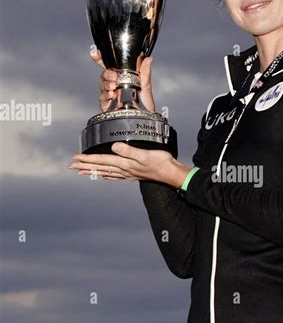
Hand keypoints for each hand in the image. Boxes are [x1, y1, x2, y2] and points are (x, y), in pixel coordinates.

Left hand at [68, 142, 190, 186]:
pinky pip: (115, 175)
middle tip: (71, 165)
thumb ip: (129, 151)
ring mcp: (128, 173)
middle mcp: (124, 170)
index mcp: (124, 164)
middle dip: (85, 166)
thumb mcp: (144, 154)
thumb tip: (114, 146)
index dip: (88, 159)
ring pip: (105, 172)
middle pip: (100, 167)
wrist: (170, 173)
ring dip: (92, 171)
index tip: (75, 158)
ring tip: (81, 171)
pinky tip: (104, 176)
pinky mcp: (133, 174)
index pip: (102, 160)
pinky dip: (106, 175)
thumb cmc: (160, 163)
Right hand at [91, 49, 155, 112]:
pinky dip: (106, 95)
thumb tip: (148, 59)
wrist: (145, 120)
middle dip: (107, 74)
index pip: (109, 65)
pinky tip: (111, 95)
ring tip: (114, 86)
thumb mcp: (146, 87)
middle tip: (115, 77)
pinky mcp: (107, 104)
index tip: (95, 53)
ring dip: (106, 84)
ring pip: (102, 85)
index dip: (100, 58)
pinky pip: (102, 97)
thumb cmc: (146, 104)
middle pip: (104, 74)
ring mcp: (110, 94)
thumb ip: (145, 72)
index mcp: (123, 76)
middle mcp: (115, 84)